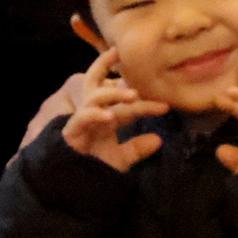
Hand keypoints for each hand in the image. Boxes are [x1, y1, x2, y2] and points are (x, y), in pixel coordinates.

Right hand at [62, 48, 167, 170]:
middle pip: (96, 82)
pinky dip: (96, 114)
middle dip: (104, 63)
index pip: (126, 104)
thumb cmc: (94, 167)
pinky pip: (83, 117)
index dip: (145, 104)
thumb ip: (137, 148)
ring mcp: (81, 120)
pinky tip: (109, 116)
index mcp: (106, 117)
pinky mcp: (71, 130)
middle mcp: (93, 113)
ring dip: (113, 93)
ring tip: (132, 95)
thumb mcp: (121, 158)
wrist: (75, 184)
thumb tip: (158, 140)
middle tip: (119, 52)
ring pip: (94, 96)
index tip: (166, 106)